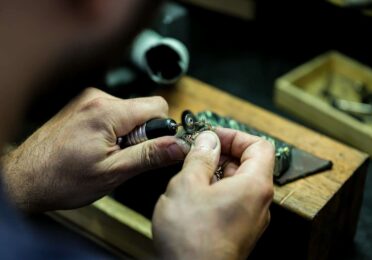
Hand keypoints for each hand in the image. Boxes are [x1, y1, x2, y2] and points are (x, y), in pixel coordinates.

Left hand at [1, 88, 188, 211]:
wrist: (24, 179)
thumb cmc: (61, 179)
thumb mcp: (113, 172)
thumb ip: (150, 155)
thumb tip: (179, 146)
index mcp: (107, 111)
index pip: (158, 106)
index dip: (161, 129)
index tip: (151, 149)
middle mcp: (98, 99)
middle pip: (144, 108)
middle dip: (143, 133)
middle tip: (124, 156)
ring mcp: (88, 101)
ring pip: (130, 112)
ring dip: (129, 133)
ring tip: (108, 154)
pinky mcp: (84, 107)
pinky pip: (115, 114)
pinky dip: (116, 131)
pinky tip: (99, 148)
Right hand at [152, 128, 274, 259]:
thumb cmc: (192, 239)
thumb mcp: (188, 185)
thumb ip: (200, 157)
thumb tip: (207, 140)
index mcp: (254, 185)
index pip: (260, 145)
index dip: (235, 136)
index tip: (213, 136)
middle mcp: (258, 202)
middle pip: (249, 163)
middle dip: (222, 153)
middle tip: (197, 153)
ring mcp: (250, 218)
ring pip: (238, 183)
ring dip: (216, 173)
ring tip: (190, 176)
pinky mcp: (238, 230)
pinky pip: (233, 200)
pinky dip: (216, 191)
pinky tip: (193, 197)